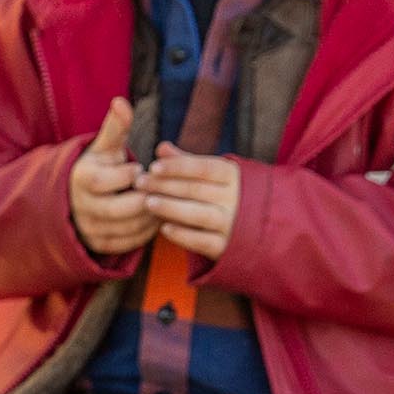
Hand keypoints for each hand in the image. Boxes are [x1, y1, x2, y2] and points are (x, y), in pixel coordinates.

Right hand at [69, 99, 155, 257]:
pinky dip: (148, 230)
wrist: (76, 200)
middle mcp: (82, 207)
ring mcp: (91, 229)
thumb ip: (116, 126)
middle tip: (157, 189)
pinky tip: (155, 216)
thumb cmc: (98, 167)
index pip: (110, 180)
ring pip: (130, 227)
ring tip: (161, 201)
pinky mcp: (101, 245)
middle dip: (147, 198)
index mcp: (82, 179)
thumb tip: (121, 101)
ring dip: (152, 215)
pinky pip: (131, 243)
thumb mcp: (104, 147)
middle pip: (122, 209)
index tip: (140, 168)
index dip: (131, 174)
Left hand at [141, 143, 241, 260]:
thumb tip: (162, 147)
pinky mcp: (226, 246)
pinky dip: (184, 236)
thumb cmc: (220, 194)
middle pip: (197, 190)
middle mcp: (235, 198)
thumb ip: (185, 162)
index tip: (153, 167)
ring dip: (172, 208)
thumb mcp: (209, 175)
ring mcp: (232, 223)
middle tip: (140, 183)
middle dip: (165, 185)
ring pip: (200, 215)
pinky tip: (163, 229)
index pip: (204, 168)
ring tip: (148, 203)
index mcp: (232, 176)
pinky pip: (204, 242)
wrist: (253, 228)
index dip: (178, 167)